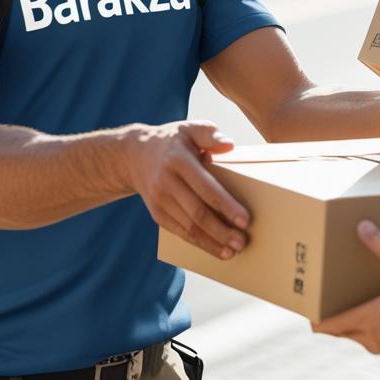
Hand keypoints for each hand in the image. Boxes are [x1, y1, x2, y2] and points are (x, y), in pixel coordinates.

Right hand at [122, 122, 249, 259]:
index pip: (206, 188)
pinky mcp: (157, 213)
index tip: (245, 219)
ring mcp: (159, 200)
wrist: (134, 156)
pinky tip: (216, 249)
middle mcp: (166, 182)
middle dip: (221, 231)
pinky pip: (179, 232)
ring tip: (233, 251)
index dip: (226, 206)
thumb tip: (229, 144)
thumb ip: (209, 133)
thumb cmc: (172, 141)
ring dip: (212, 242)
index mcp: (177, 161)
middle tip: (243, 242)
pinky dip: (199, 243)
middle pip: (197, 212)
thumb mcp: (189, 128)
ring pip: (188, 227)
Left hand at [312, 220, 379, 364]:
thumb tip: (363, 226)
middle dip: (339, 324)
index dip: (318, 322)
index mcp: (367, 317)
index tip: (311, 318)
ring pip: (367, 343)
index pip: (330, 325)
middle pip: (345, 334)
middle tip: (337, 312)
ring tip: (369, 317)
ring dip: (363, 331)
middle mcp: (373, 338)